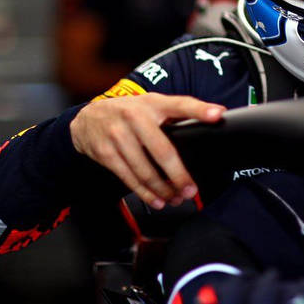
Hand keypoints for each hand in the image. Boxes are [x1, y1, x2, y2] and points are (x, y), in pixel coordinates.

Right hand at [70, 93, 224, 209]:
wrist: (87, 119)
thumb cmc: (129, 112)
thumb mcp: (152, 104)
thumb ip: (177, 112)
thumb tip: (214, 117)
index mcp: (153, 103)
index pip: (180, 104)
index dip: (199, 110)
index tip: (217, 115)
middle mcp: (135, 117)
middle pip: (162, 150)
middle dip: (179, 175)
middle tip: (191, 189)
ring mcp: (118, 136)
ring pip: (145, 170)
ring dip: (163, 189)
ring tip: (176, 198)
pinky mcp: (106, 154)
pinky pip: (129, 178)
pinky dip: (145, 193)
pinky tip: (157, 200)